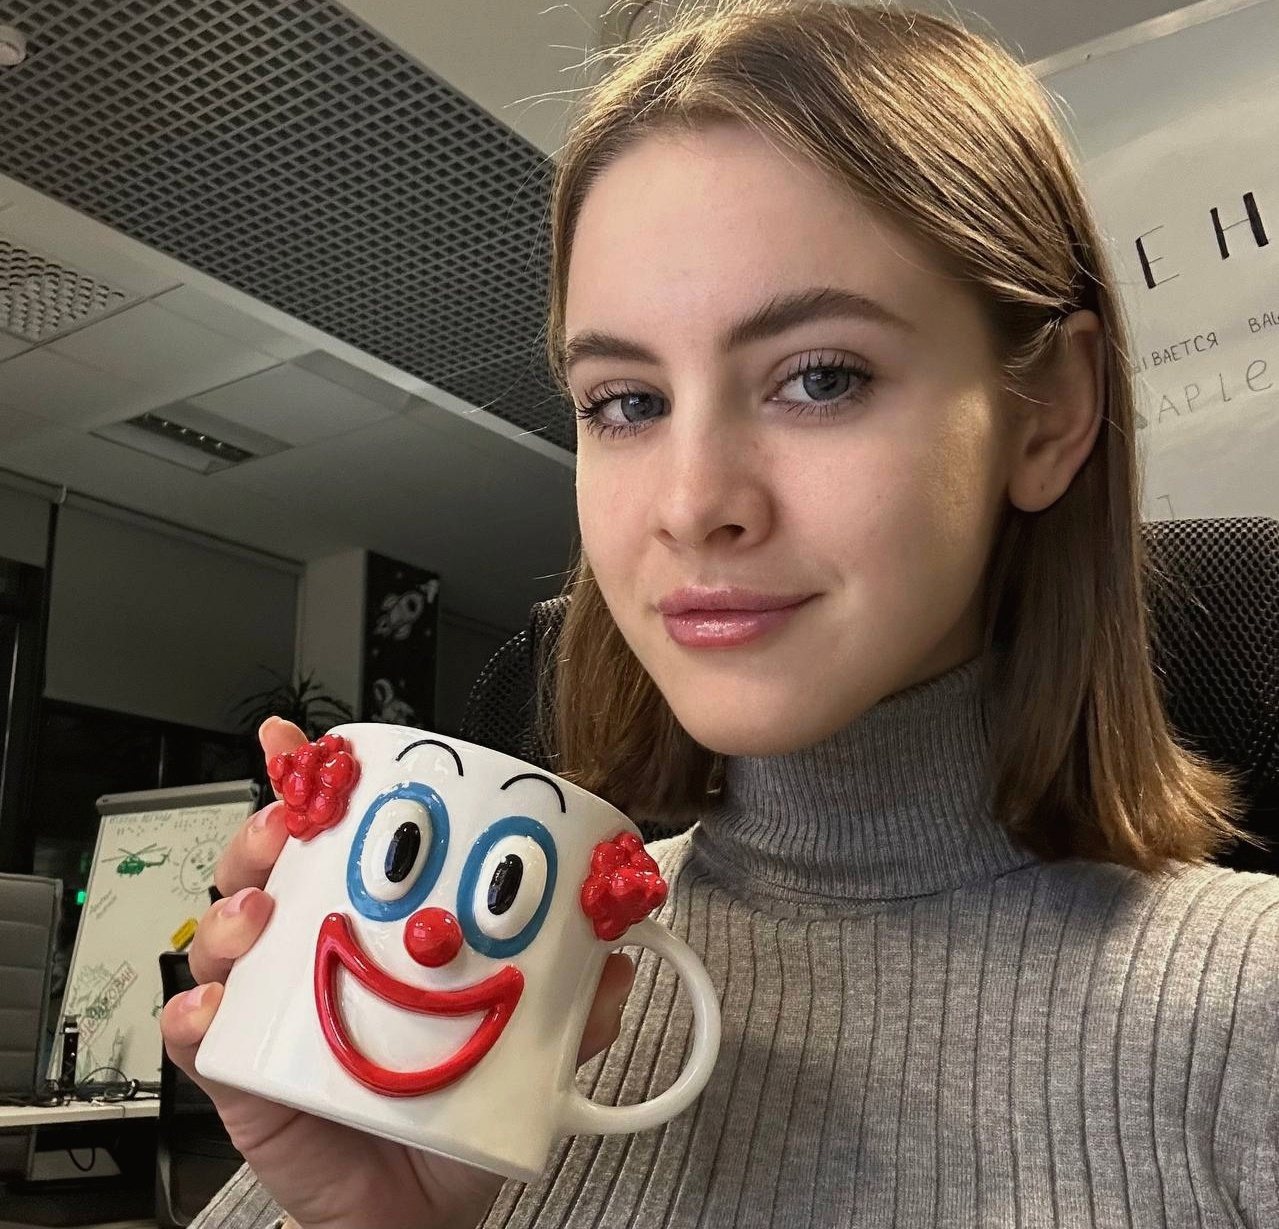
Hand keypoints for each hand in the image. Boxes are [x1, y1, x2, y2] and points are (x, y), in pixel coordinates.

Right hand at [161, 717, 635, 1228]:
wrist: (412, 1209)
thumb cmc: (456, 1110)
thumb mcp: (526, 1050)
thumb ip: (573, 1007)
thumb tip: (618, 959)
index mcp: (376, 926)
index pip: (338, 842)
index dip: (311, 785)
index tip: (298, 744)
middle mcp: (316, 952)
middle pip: (269, 869)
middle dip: (266, 832)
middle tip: (288, 829)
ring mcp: (272, 1008)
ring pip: (225, 934)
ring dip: (232, 912)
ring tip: (259, 916)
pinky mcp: (242, 1073)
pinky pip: (200, 1036)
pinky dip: (197, 1017)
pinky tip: (217, 1012)